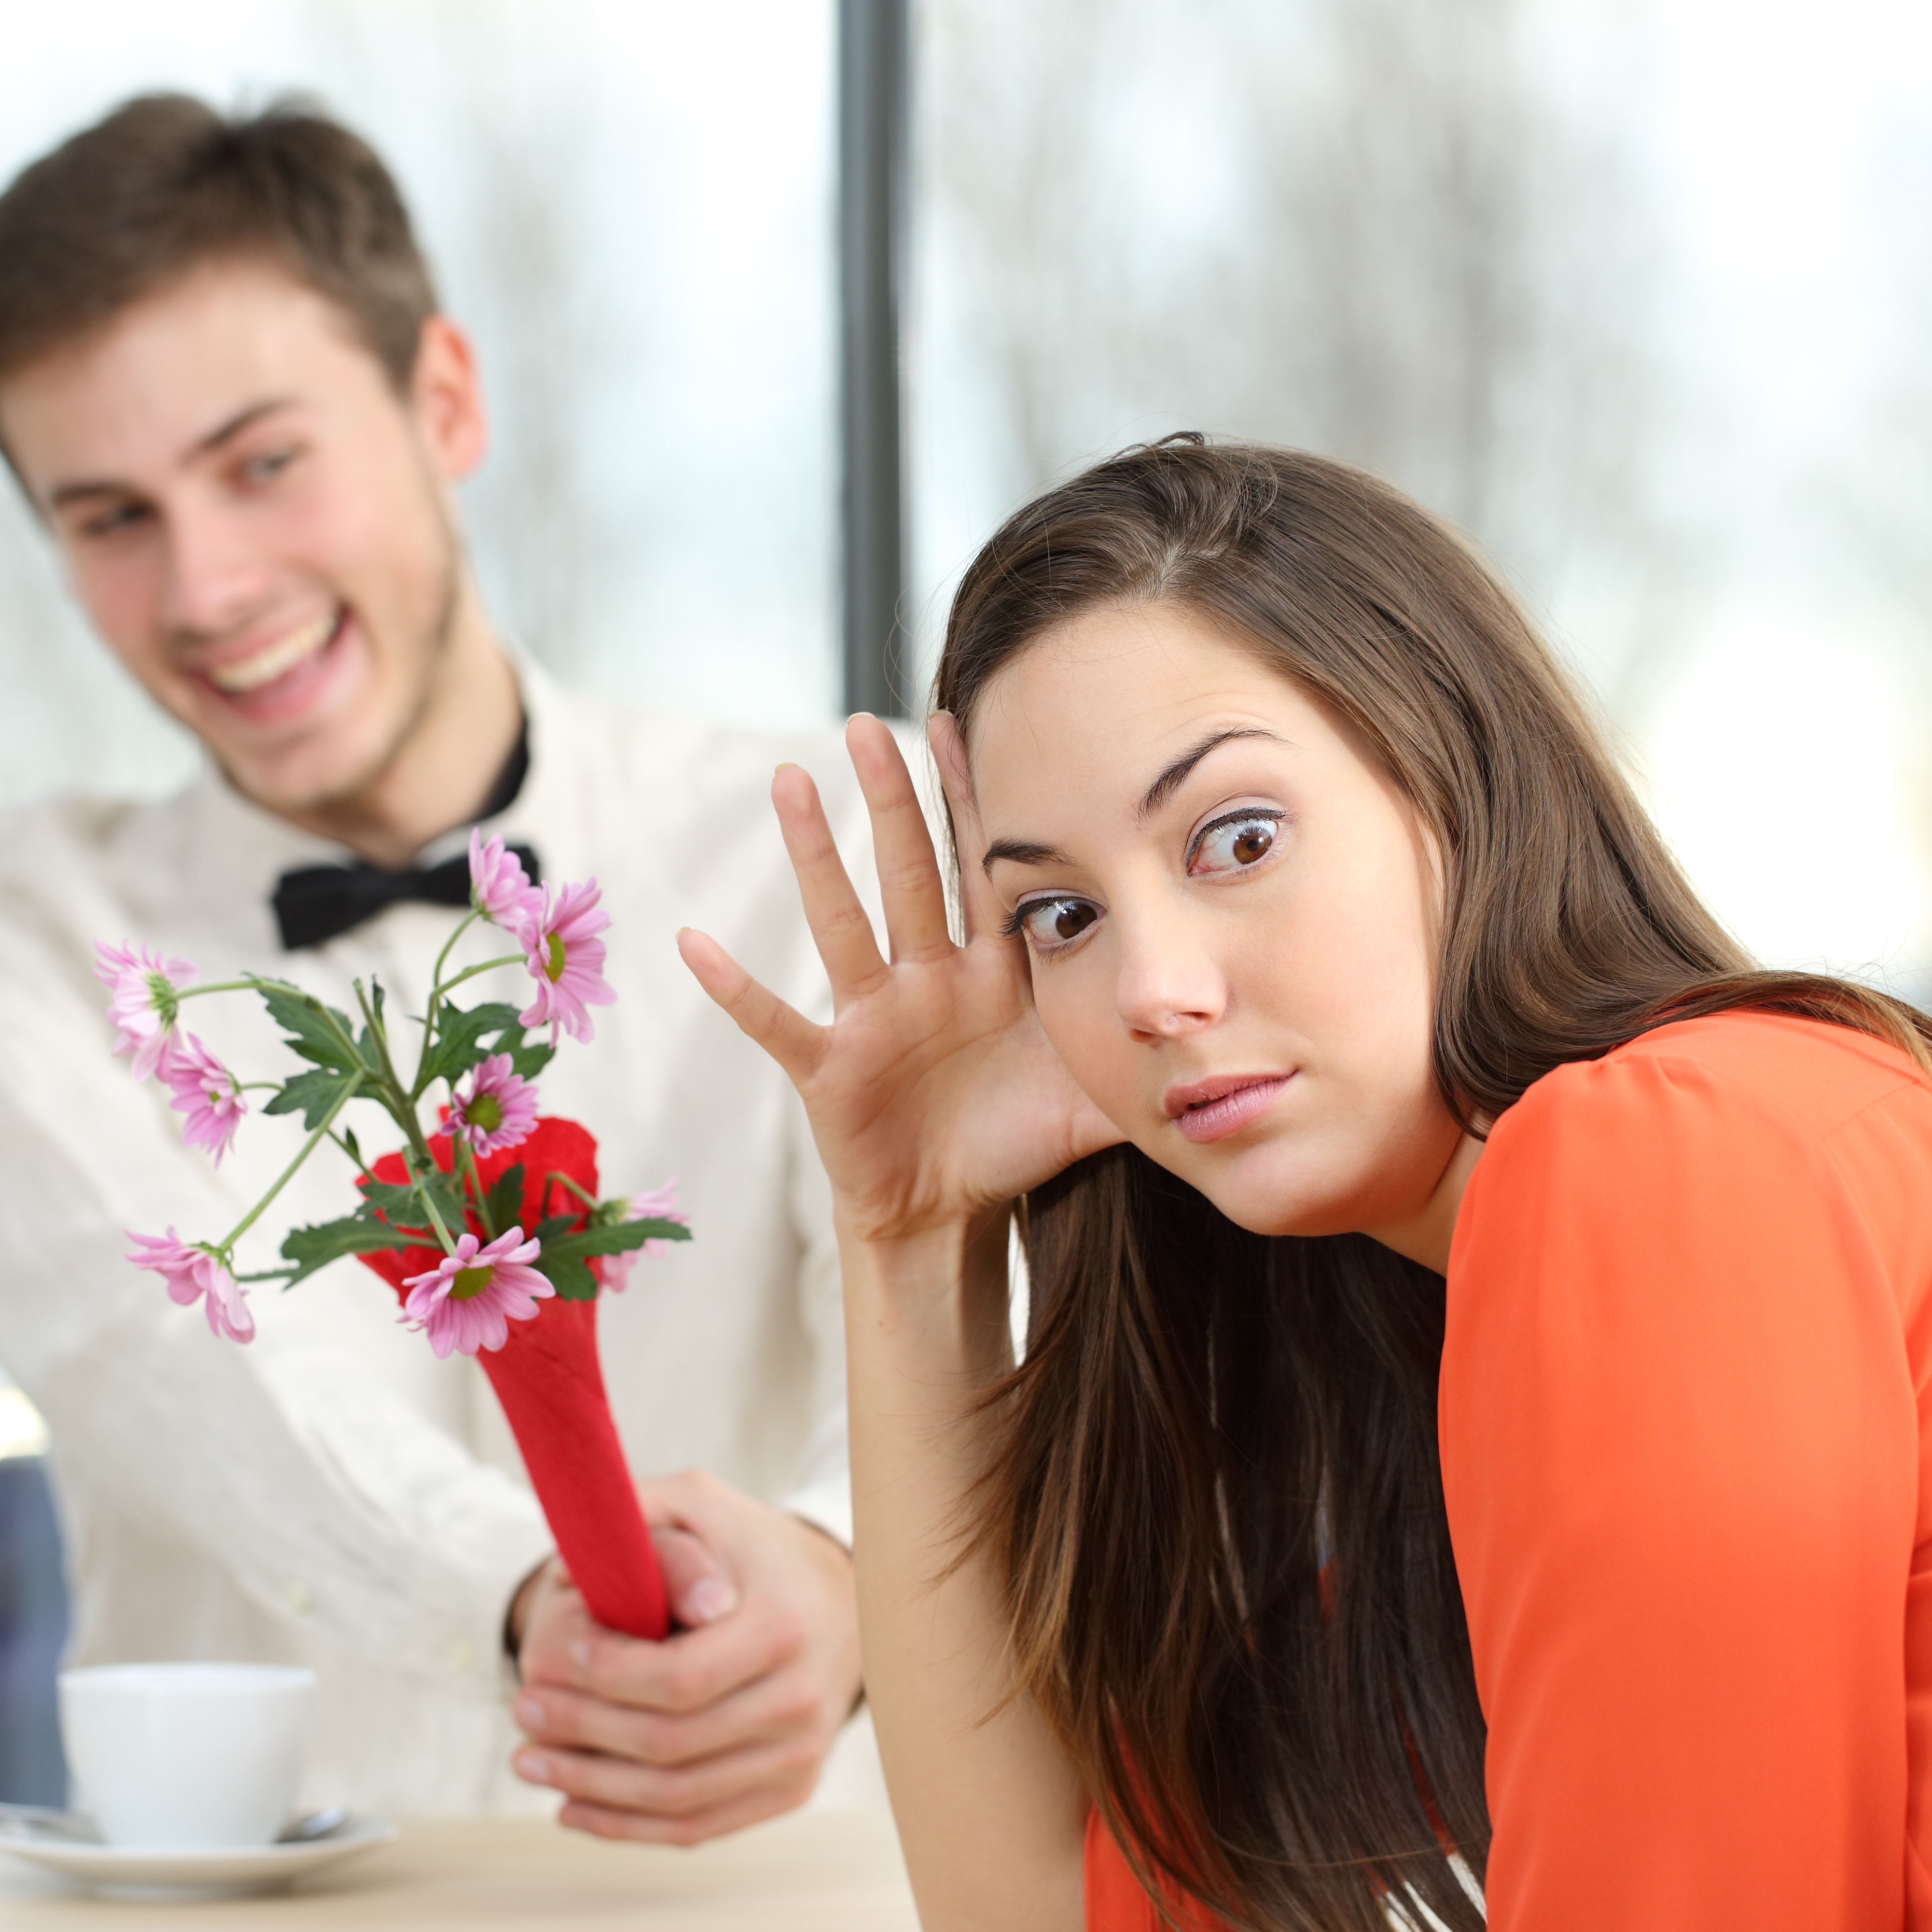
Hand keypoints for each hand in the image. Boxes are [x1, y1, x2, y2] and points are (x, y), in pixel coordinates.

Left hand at [508, 1471, 861, 1843]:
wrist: (844, 1595)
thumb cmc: (751, 1547)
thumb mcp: (700, 1504)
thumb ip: (639, 1514)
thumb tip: (583, 1569)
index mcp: (780, 1628)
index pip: (680, 1679)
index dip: (607, 1679)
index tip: (553, 1657)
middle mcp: (800, 1700)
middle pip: (672, 1744)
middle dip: (582, 1732)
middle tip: (521, 1707)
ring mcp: (799, 1754)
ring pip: (678, 1798)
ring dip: (591, 1789)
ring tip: (528, 1762)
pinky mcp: (789, 1789)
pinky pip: (700, 1827)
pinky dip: (628, 1827)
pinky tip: (571, 1807)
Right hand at [680, 713, 1119, 1245]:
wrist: (951, 1213)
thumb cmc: (1018, 1143)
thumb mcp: (1094, 1096)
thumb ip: (1149, 1054)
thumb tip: (1237, 1030)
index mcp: (991, 973)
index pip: (986, 870)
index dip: (976, 801)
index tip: (963, 718)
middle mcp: (929, 979)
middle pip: (909, 872)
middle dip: (892, 798)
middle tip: (870, 723)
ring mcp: (875, 1017)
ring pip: (843, 921)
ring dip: (813, 853)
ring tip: (789, 781)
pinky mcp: (830, 1066)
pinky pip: (776, 1021)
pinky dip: (735, 987)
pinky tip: (694, 942)